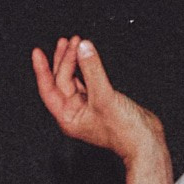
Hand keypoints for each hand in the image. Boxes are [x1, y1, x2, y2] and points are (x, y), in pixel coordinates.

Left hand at [31, 31, 166, 163]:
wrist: (146, 142)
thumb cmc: (124, 130)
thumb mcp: (104, 97)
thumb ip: (92, 70)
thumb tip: (83, 48)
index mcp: (68, 116)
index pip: (49, 89)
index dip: (42, 70)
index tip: (37, 52)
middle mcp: (75, 111)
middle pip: (62, 80)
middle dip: (64, 59)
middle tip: (69, 40)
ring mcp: (87, 106)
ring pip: (74, 78)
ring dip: (74, 60)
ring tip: (76, 42)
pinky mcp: (100, 100)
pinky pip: (87, 80)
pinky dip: (86, 67)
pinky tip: (86, 55)